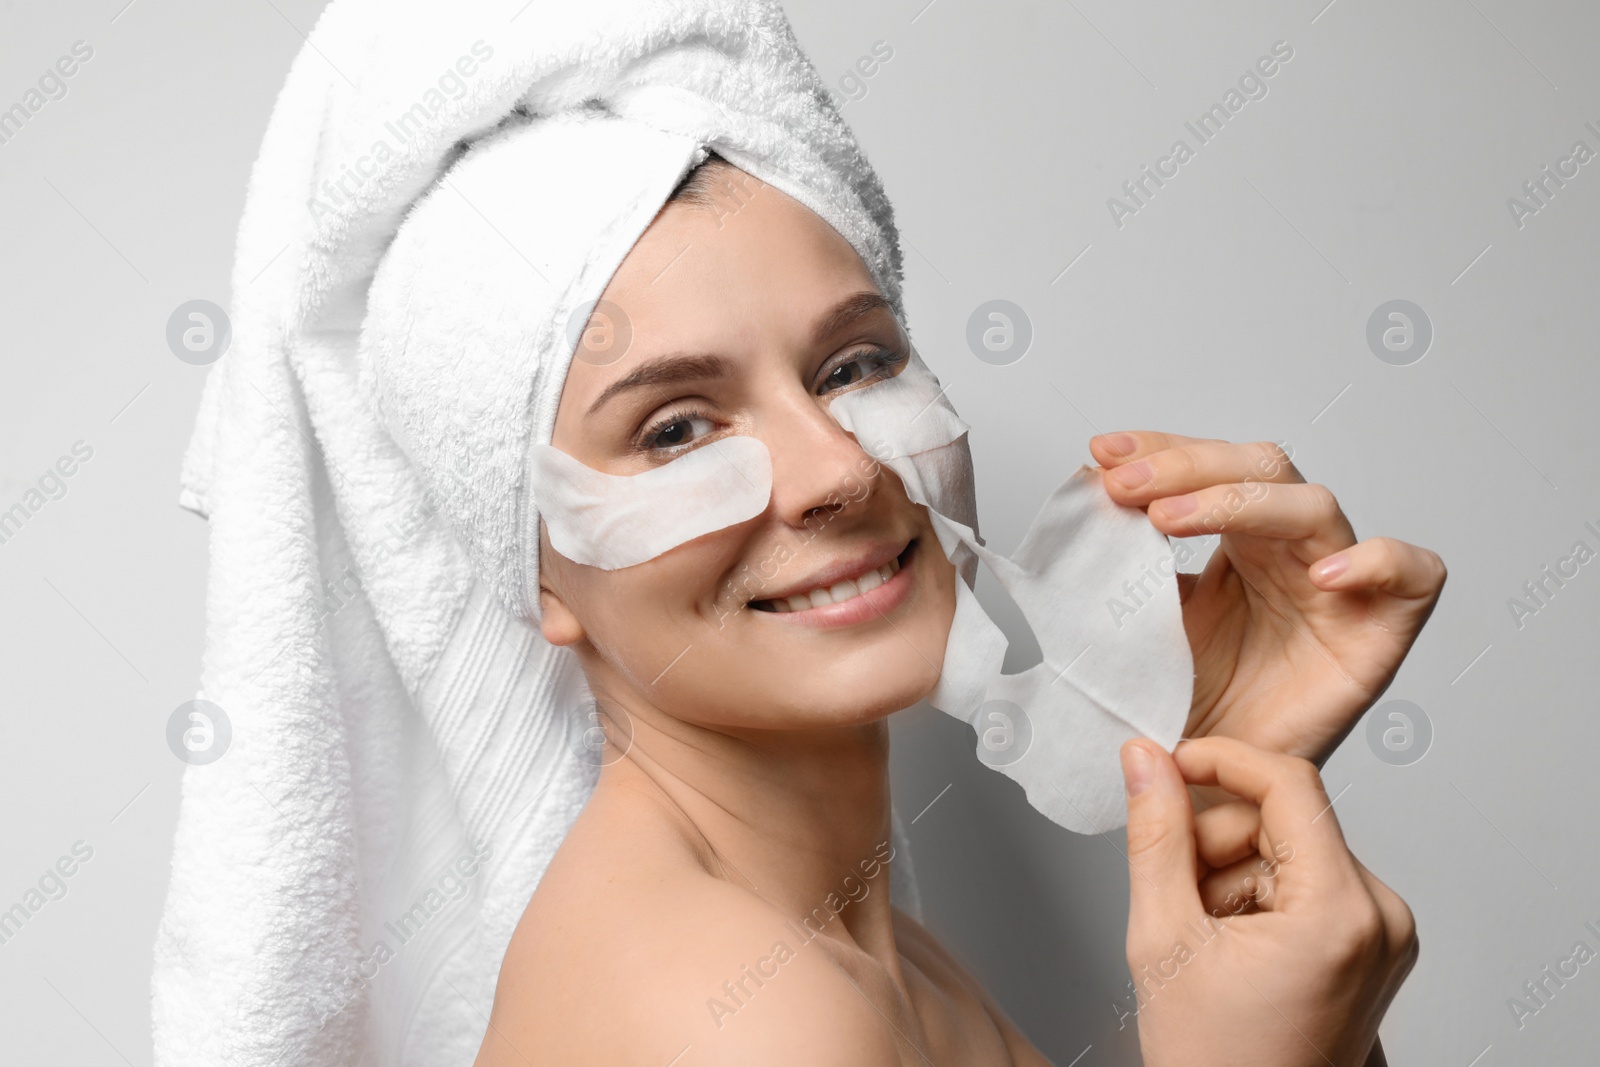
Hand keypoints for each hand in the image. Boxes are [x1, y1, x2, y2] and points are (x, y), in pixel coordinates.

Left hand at [1090, 432, 1446, 767]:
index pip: (1210, 467)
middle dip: (1185, 467)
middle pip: (1258, 470)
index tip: (1102, 456)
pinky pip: (1411, 573)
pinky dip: (1375, 561)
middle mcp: (1289, 552)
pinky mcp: (1383, 629)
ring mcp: (1340, 584)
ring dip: (1237, 501)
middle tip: (1124, 486)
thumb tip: (1084, 499)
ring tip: (1170, 519)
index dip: (1160, 451)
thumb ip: (1122, 566)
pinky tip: (1322, 575)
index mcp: (1236, 543)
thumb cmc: (1188, 712)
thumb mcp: (1139, 626)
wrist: (1216, 791)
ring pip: (1313, 506)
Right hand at [1118, 736, 1417, 1066]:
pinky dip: (1255, 898)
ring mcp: (1382, 935)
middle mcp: (1381, 917)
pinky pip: (1305, 882)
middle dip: (1217, 843)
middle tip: (1176, 895)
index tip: (1168, 763)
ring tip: (1203, 936)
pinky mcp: (1370, 946)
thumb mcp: (1164, 939)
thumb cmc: (1218, 1065)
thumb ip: (1155, 835)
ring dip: (1230, 874)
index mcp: (1342, 911)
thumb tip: (1145, 762)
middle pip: (1285, 818)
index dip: (1219, 760)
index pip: (1289, 782)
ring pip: (1288, 849)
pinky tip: (1229, 946)